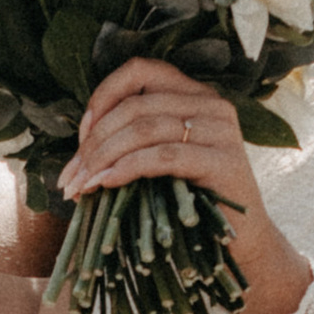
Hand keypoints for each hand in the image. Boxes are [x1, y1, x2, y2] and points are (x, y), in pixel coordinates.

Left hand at [57, 60, 310, 313]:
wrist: (241, 243)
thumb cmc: (193, 205)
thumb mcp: (159, 166)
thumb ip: (129, 146)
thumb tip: (75, 159)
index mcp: (194, 94)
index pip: (140, 71)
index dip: (103, 96)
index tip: (81, 136)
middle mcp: (211, 103)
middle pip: (135, 106)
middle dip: (94, 142)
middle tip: (72, 176)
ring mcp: (220, 131)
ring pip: (144, 128)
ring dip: (104, 157)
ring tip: (83, 185)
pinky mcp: (223, 162)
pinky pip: (162, 157)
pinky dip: (127, 169)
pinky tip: (107, 184)